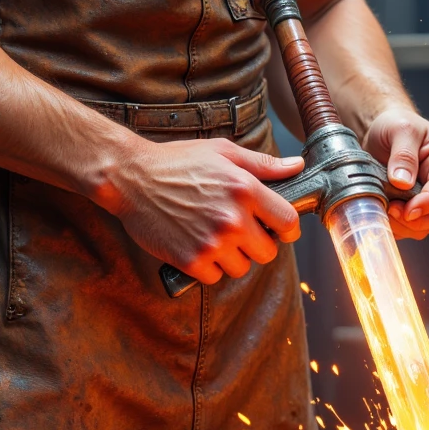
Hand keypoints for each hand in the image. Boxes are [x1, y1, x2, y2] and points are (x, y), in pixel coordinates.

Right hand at [109, 137, 302, 285]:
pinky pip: (215, 277)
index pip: (288, 222)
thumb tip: (296, 167)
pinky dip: (209, 266)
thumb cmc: (177, 161)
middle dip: (257, 243)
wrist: (132, 178)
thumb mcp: (222, 152)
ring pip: (242, 268)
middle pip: (268, 252)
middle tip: (239, 230)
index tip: (278, 228)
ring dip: (233, 257)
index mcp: (245, 189)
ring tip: (215, 236)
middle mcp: (233, 218)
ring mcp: (212, 242)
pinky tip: (197, 245)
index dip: (287, 228)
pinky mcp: (191, 260)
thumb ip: (262, 164)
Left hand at [363, 106, 428, 241]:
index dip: (427, 203)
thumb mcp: (401, 129)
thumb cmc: (396, 124)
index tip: (407, 210)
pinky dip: (398, 228)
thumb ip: (404, 154)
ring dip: (406, 226)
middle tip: (392, 211)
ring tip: (385, 210)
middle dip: (419, 219)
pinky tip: (383, 214)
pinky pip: (413, 228)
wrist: (381, 130)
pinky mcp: (416, 208)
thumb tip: (403, 182)